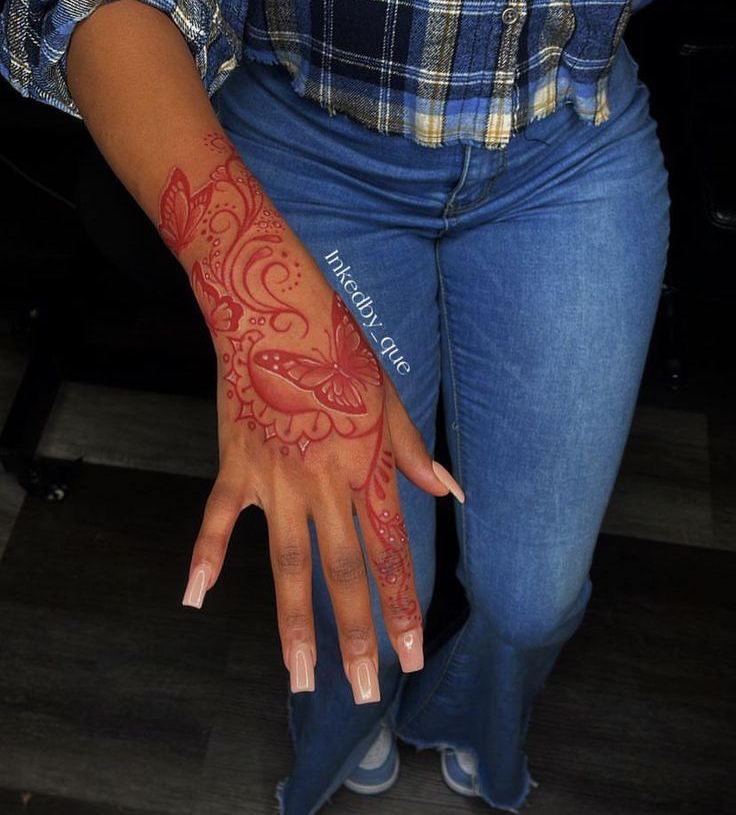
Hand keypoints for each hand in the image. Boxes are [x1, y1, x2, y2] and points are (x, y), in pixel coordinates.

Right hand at [169, 134, 463, 701]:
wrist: (269, 308)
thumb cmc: (334, 346)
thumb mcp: (385, 392)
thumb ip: (413, 449)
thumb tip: (450, 491)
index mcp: (365, 467)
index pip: (391, 552)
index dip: (404, 606)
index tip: (414, 654)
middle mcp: (323, 485)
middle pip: (343, 574)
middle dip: (356, 637)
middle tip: (366, 692)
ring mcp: (275, 480)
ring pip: (286, 566)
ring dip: (294, 625)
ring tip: (299, 679)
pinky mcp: (236, 465)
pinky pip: (219, 519)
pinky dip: (206, 556)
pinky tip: (194, 598)